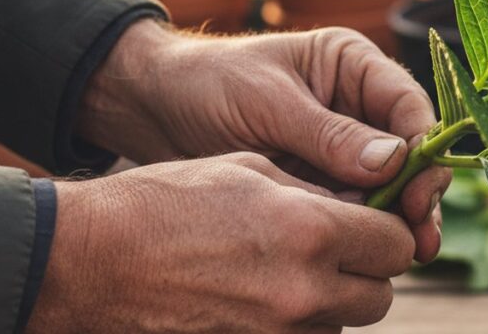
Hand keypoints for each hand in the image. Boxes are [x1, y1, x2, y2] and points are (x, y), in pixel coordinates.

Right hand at [28, 153, 412, 332]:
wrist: (91, 259)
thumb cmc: (167, 201)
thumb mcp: (251, 170)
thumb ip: (318, 193)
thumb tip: (359, 205)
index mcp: (312, 231)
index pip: (397, 245)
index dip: (389, 232)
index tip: (374, 224)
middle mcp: (304, 291)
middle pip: (380, 296)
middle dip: (367, 272)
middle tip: (338, 251)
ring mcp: (277, 333)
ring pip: (342, 324)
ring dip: (333, 302)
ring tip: (291, 272)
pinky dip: (299, 324)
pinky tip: (266, 297)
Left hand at [76, 20, 450, 261]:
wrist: (152, 109)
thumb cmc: (208, 84)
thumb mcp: (268, 102)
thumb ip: (329, 133)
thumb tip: (394, 162)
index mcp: (353, 66)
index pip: (408, 105)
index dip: (423, 150)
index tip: (418, 193)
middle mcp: (358, 104)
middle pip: (409, 152)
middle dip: (417, 195)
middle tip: (418, 241)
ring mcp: (343, 146)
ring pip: (389, 186)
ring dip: (395, 220)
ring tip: (401, 258)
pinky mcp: (323, 180)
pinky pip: (354, 206)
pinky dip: (361, 229)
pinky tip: (362, 255)